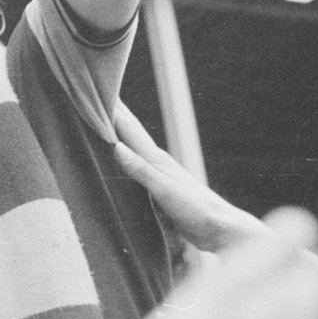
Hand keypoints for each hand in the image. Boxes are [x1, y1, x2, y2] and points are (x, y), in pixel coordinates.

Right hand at [112, 107, 269, 252]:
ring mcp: (159, 173)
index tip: (96, 90)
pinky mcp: (159, 188)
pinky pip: (135, 164)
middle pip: (131, 131)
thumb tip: (116, 146)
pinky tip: (121, 157)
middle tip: (99, 93)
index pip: (129, 128)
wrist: (220, 228)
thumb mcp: (165, 191)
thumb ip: (141, 170)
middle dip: (116, 112)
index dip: (113, 110)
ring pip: (133, 145)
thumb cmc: (196, 209)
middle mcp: (156, 161)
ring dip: (119, 130)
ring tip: (105, 118)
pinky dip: (124, 154)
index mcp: (156, 159)